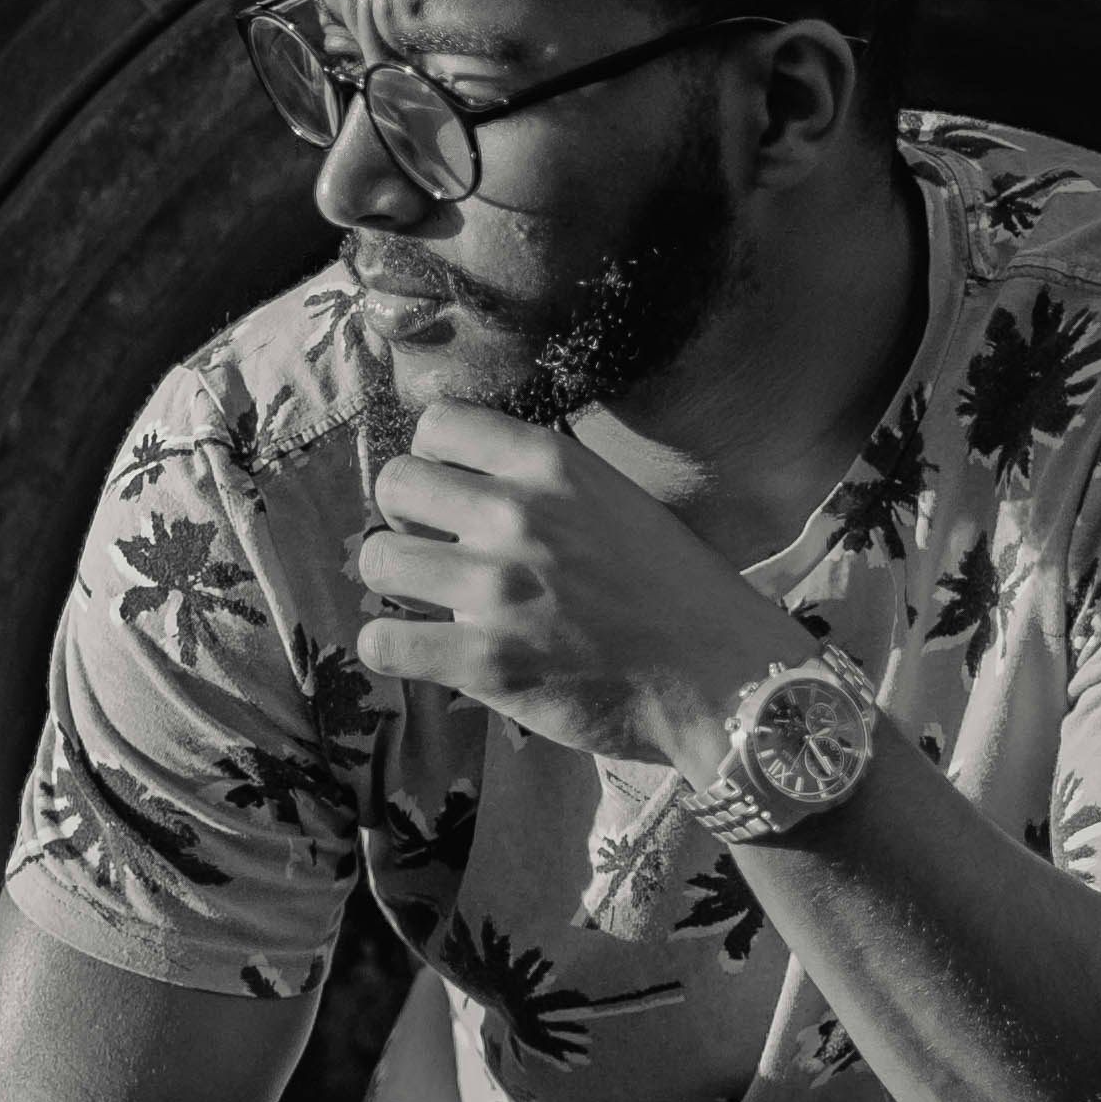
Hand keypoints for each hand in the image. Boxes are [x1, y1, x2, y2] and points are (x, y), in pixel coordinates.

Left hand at [353, 401, 789, 767]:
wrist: (722, 678)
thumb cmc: (674, 591)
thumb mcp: (616, 500)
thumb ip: (544, 482)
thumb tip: (463, 476)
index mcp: (552, 464)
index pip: (437, 423)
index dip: (434, 459)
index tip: (450, 493)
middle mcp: (516, 514)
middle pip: (394, 485)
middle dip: (406, 518)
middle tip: (435, 550)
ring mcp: (496, 587)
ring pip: (378, 561)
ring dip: (397, 583)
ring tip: (429, 602)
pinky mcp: (485, 661)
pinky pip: (381, 641)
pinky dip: (389, 647)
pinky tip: (421, 650)